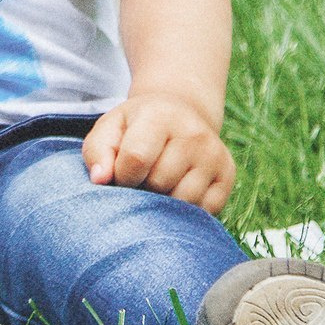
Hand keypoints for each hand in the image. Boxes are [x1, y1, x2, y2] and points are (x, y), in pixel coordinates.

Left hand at [83, 91, 234, 213]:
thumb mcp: (110, 128)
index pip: (136, 159)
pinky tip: (176, 191)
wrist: (180, 113)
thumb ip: (97, 151)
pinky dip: (185, 210)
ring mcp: (214, 154)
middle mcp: (193, 133)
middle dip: (142, 189)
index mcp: (159, 116)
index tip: (119, 176)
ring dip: (164, 203)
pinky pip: (204, 211)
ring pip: (183, 201)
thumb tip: (100, 180)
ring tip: (158, 185)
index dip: (121, 176)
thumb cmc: (136, 127)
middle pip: (159, 183)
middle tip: (140, 178)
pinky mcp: (228, 175)